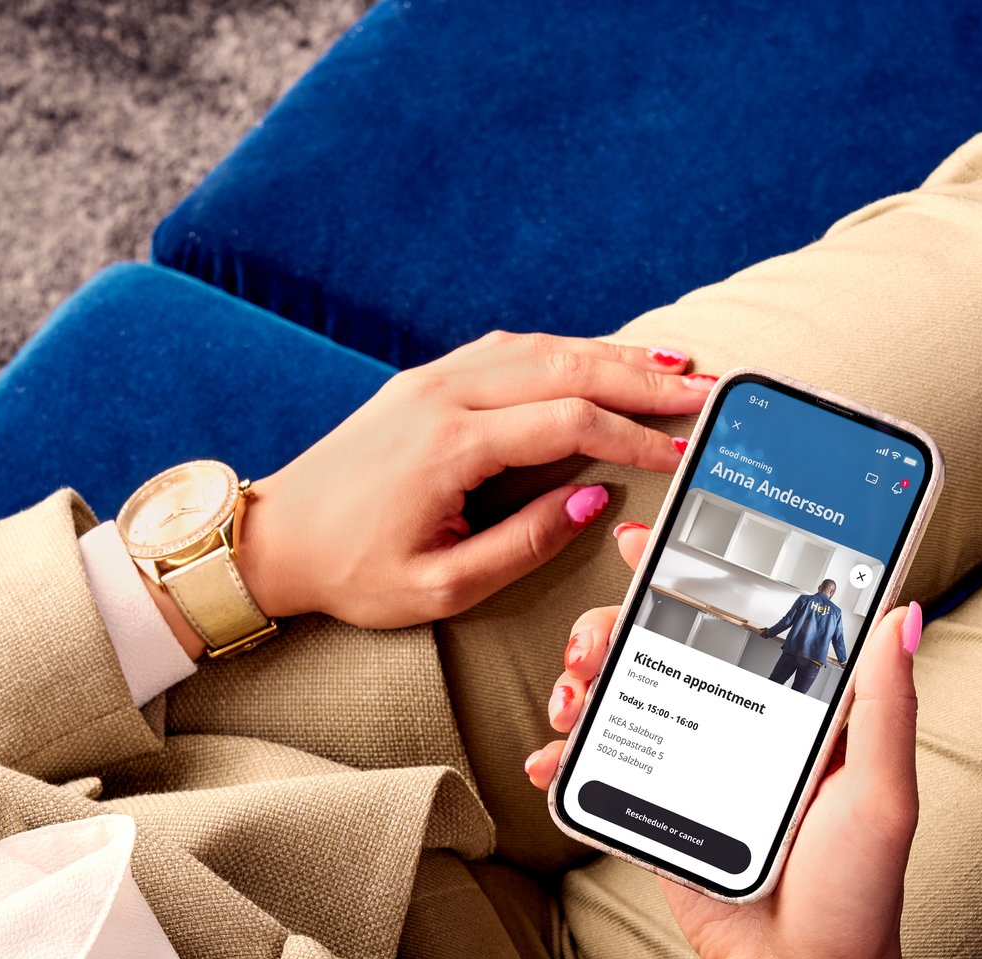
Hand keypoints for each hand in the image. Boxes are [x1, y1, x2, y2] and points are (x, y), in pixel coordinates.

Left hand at [227, 333, 713, 629]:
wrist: (274, 538)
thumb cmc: (352, 572)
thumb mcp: (443, 586)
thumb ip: (526, 543)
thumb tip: (593, 498)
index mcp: (451, 445)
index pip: (570, 423)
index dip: (635, 435)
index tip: (683, 451)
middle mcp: (443, 395)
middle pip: (565, 367)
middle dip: (643, 380)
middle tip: (707, 388)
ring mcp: (430, 379)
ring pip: (540, 348)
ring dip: (609, 355)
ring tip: (671, 369)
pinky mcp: (422, 381)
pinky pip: (507, 350)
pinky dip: (563, 351)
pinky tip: (597, 360)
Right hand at [526, 526, 922, 958]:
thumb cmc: (857, 890)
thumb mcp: (881, 793)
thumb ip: (884, 708)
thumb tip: (903, 615)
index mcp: (795, 705)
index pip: (745, 614)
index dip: (697, 568)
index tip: (651, 540)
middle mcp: (741, 720)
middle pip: (665, 643)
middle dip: (616, 625)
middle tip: (594, 641)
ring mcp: (694, 760)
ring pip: (627, 692)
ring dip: (584, 679)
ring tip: (572, 695)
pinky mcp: (657, 805)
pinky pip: (604, 763)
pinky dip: (568, 754)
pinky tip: (552, 757)